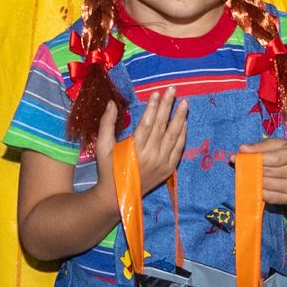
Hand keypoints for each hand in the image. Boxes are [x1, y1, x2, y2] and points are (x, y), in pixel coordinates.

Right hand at [95, 90, 186, 204]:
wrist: (117, 196)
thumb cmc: (108, 168)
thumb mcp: (102, 147)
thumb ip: (106, 124)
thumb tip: (111, 103)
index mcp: (134, 149)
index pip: (147, 123)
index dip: (153, 107)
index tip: (157, 93)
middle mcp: (151, 155)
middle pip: (162, 126)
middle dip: (168, 106)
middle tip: (173, 89)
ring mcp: (161, 163)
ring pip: (173, 136)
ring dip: (180, 118)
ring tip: (184, 102)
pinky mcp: (168, 170)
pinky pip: (178, 149)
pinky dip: (182, 135)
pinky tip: (184, 122)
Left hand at [244, 136, 286, 207]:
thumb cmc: (284, 154)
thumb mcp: (276, 145)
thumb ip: (259, 146)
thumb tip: (242, 149)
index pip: (274, 159)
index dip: (256, 158)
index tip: (240, 155)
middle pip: (268, 172)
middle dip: (250, 168)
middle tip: (238, 165)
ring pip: (266, 185)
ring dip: (252, 180)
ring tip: (245, 174)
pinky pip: (267, 197)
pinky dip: (258, 191)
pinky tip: (254, 184)